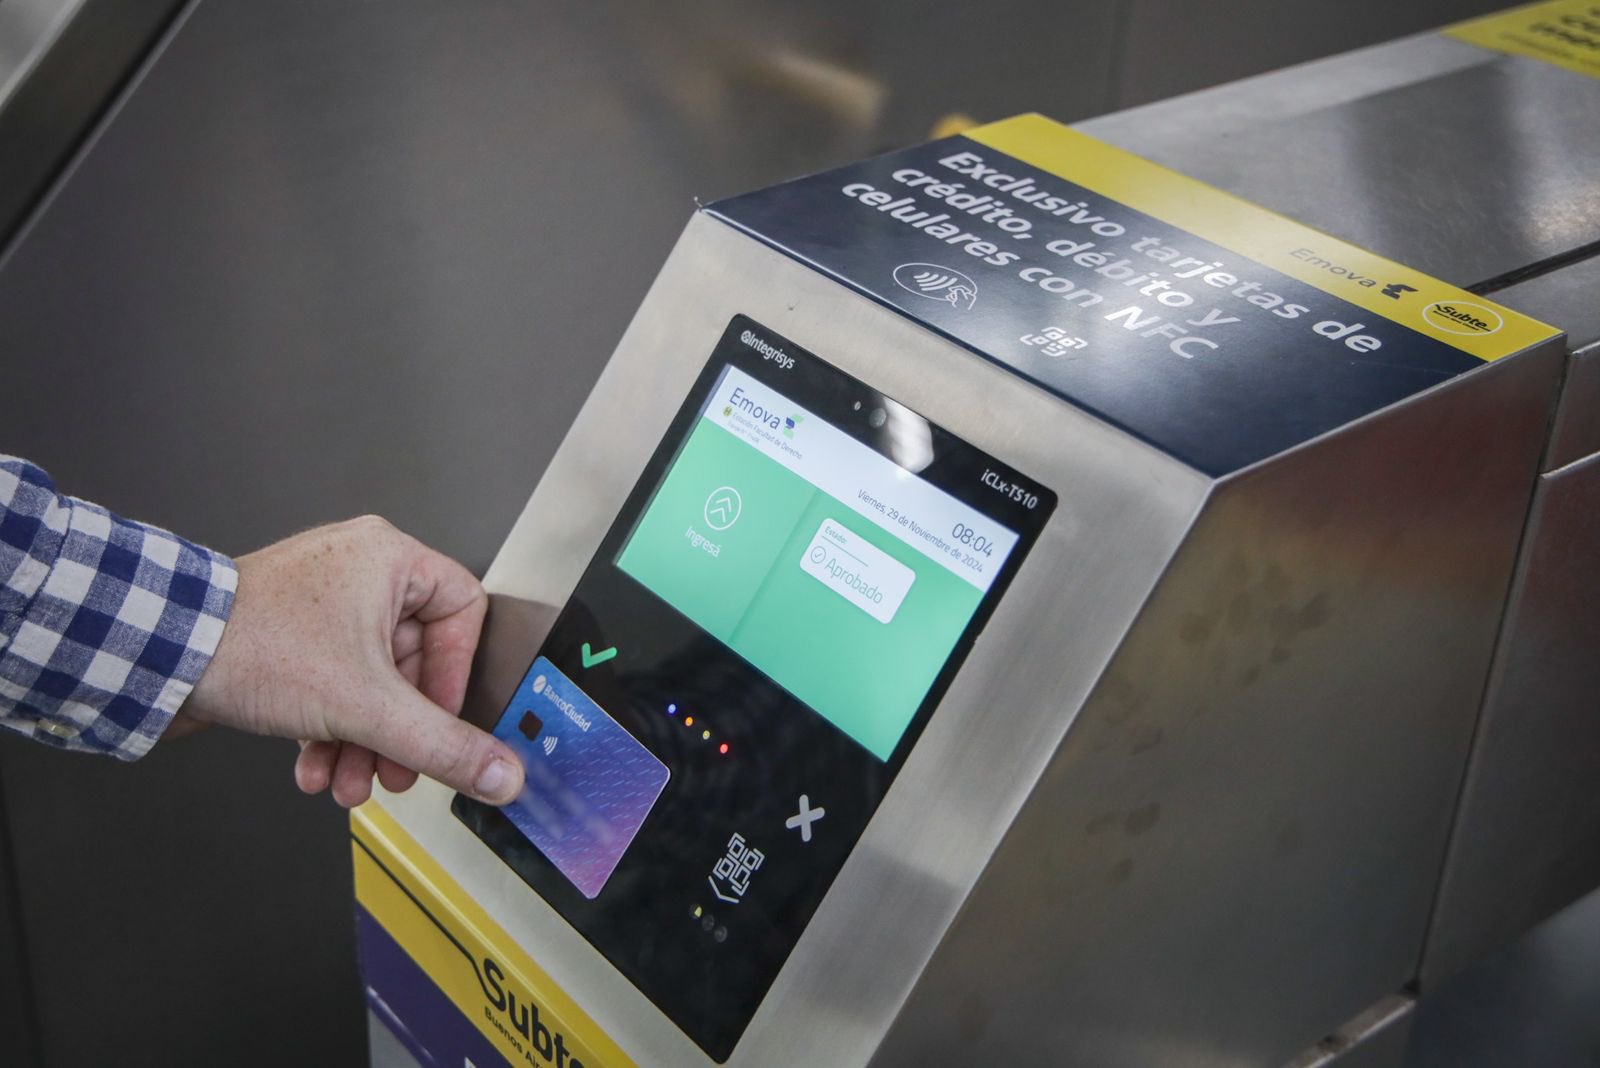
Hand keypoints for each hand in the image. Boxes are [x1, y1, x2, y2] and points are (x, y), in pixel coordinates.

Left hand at [178, 517, 524, 807]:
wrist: (157, 653)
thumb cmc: (251, 644)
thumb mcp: (368, 707)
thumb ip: (445, 746)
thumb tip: (503, 771)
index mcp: (390, 560)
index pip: (463, 615)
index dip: (456, 677)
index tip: (441, 720)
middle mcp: (359, 572)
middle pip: (414, 661)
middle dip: (401, 729)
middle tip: (398, 768)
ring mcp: (321, 603)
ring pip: (371, 680)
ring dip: (364, 740)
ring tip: (351, 779)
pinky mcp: (289, 634)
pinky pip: (333, 682)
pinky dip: (330, 727)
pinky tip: (316, 765)